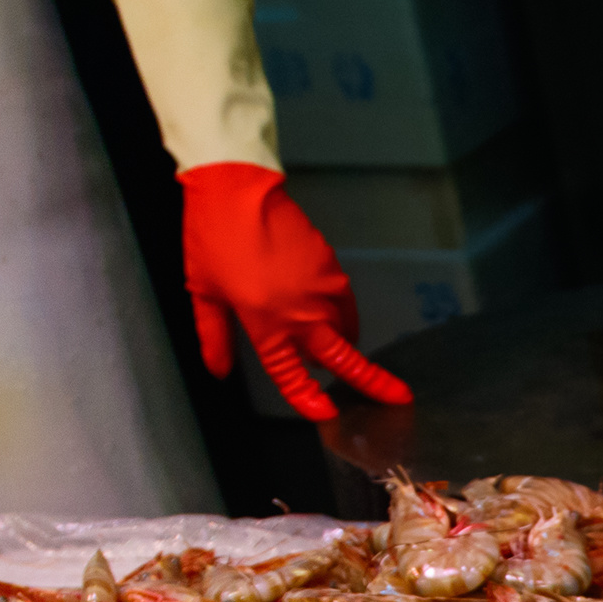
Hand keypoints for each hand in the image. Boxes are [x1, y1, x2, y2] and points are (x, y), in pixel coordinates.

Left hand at [176, 164, 410, 419]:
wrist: (237, 187)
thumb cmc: (212, 238)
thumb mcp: (203, 292)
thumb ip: (214, 337)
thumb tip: (219, 371)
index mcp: (266, 324)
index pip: (292, 374)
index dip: (308, 399)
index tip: (326, 414)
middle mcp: (301, 312)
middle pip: (345, 357)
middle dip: (374, 381)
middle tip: (399, 397)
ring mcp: (321, 288)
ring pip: (346, 329)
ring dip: (346, 343)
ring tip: (338, 348)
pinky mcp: (330, 266)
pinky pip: (343, 301)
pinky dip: (340, 314)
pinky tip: (326, 312)